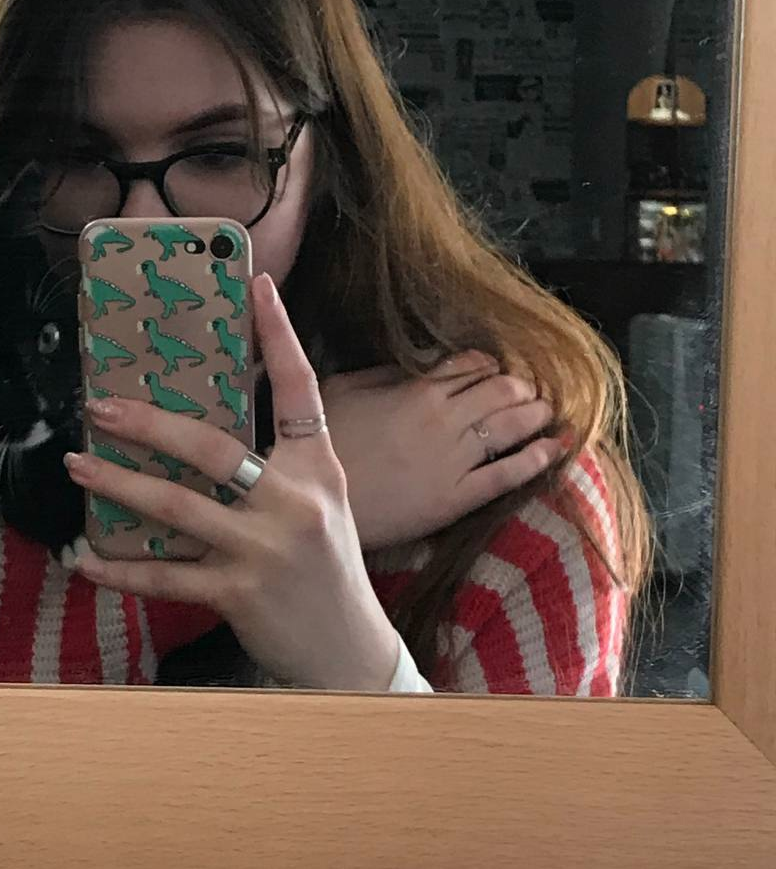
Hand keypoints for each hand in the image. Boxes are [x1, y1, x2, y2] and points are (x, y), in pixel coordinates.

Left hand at [63, 273, 397, 691]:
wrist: (348, 650)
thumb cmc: (325, 568)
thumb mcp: (319, 504)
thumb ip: (278, 466)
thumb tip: (204, 430)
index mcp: (318, 468)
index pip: (301, 390)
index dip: (279, 336)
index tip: (257, 285)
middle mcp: (295, 502)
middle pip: (214, 448)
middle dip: (150, 424)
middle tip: (100, 407)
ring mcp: (265, 549)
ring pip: (177, 508)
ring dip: (119, 486)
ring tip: (77, 466)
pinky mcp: (238, 594)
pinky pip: (165, 577)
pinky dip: (119, 571)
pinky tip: (85, 560)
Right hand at [321, 353, 562, 550]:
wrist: (312, 503)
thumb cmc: (321, 447)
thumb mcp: (340, 391)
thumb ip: (380, 375)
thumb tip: (410, 368)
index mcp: (416, 390)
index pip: (470, 366)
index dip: (488, 366)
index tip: (495, 369)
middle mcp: (443, 419)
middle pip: (500, 391)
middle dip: (521, 386)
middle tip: (531, 390)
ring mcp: (454, 459)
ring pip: (511, 425)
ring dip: (536, 413)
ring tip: (548, 410)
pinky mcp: (457, 498)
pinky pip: (508, 473)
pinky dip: (537, 457)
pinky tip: (556, 447)